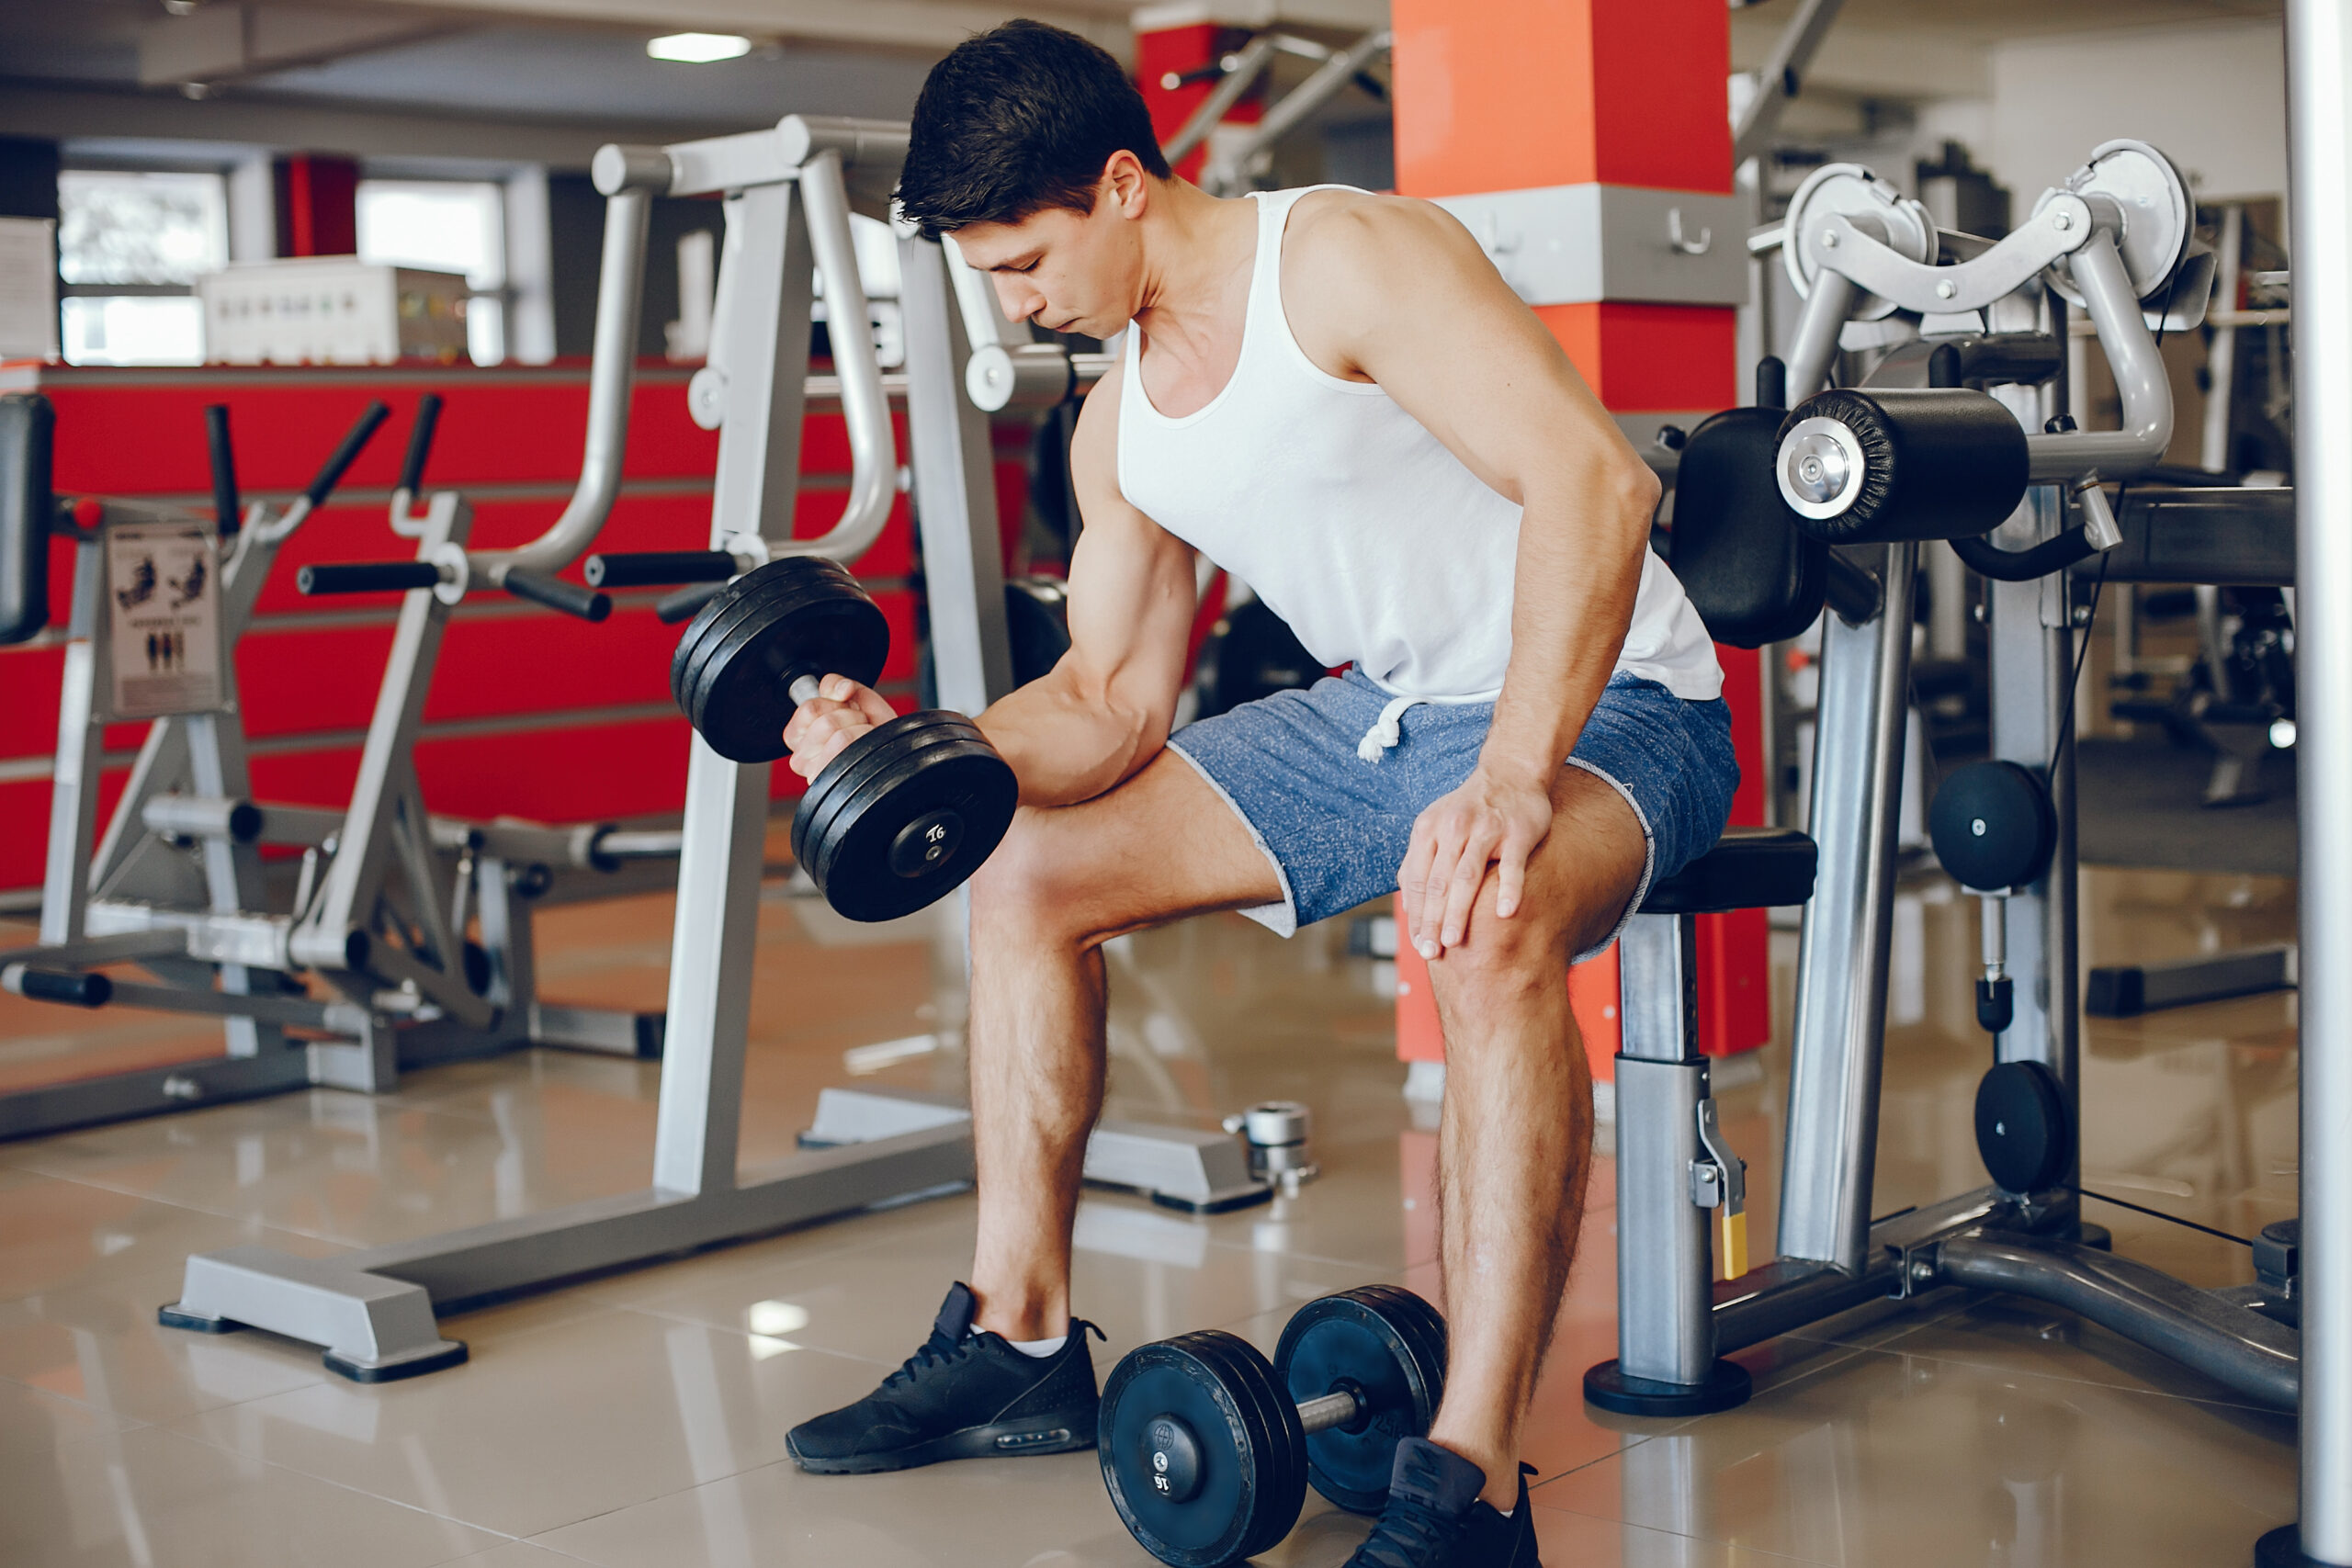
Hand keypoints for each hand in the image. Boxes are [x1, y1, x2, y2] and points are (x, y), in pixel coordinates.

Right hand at [781, 674, 895, 780]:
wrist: (892, 748)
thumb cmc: (871, 728)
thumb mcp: (853, 696)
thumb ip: (836, 683)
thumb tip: (841, 688)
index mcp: (797, 735)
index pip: (808, 709)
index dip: (834, 704)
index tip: (845, 710)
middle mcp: (801, 758)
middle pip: (826, 723)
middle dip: (851, 717)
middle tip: (857, 726)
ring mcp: (817, 774)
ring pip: (840, 737)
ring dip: (860, 730)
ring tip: (862, 737)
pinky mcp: (834, 783)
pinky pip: (853, 751)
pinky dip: (866, 742)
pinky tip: (865, 749)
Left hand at [1398, 765, 1554, 958]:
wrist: (1511, 772)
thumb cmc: (1470, 808)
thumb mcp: (1436, 825)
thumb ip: (1420, 861)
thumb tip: (1408, 903)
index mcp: (1428, 829)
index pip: (1417, 880)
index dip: (1416, 914)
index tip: (1418, 943)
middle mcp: (1453, 828)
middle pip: (1438, 882)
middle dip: (1431, 920)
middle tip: (1430, 952)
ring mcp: (1486, 830)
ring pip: (1467, 876)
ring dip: (1457, 911)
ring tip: (1452, 941)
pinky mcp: (1517, 833)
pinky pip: (1512, 865)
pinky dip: (1508, 889)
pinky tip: (1504, 914)